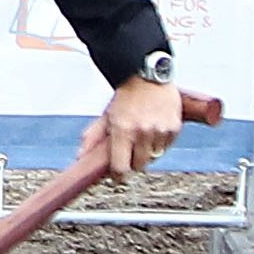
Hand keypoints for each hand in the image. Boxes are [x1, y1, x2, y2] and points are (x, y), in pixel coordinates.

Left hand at [86, 75, 202, 182]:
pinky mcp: (174, 128)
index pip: (121, 168)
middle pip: (139, 166)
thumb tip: (80, 156)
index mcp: (122, 130)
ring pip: (154, 157)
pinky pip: (166, 146)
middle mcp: (142, 132)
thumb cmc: (125, 97)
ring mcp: (160, 130)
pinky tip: (154, 128)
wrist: (147, 76)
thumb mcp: (105, 116)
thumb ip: (92, 137)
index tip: (117, 177)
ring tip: (142, 134)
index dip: (118, 176)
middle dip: (133, 161)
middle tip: (130, 149)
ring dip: (147, 151)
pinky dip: (160, 142)